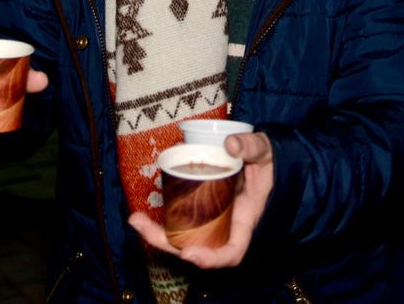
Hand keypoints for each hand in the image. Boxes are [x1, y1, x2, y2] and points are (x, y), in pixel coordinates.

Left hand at [128, 132, 274, 268]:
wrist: (263, 158)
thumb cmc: (268, 160)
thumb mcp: (265, 152)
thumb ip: (251, 147)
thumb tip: (231, 144)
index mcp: (245, 220)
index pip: (232, 251)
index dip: (211, 259)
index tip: (189, 254)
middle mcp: (225, 226)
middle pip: (197, 248)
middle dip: (167, 244)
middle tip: (140, 225)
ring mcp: (211, 219)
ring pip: (184, 236)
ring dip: (157, 233)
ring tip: (135, 220)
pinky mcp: (200, 207)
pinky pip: (181, 219)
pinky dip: (162, 219)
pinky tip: (143, 212)